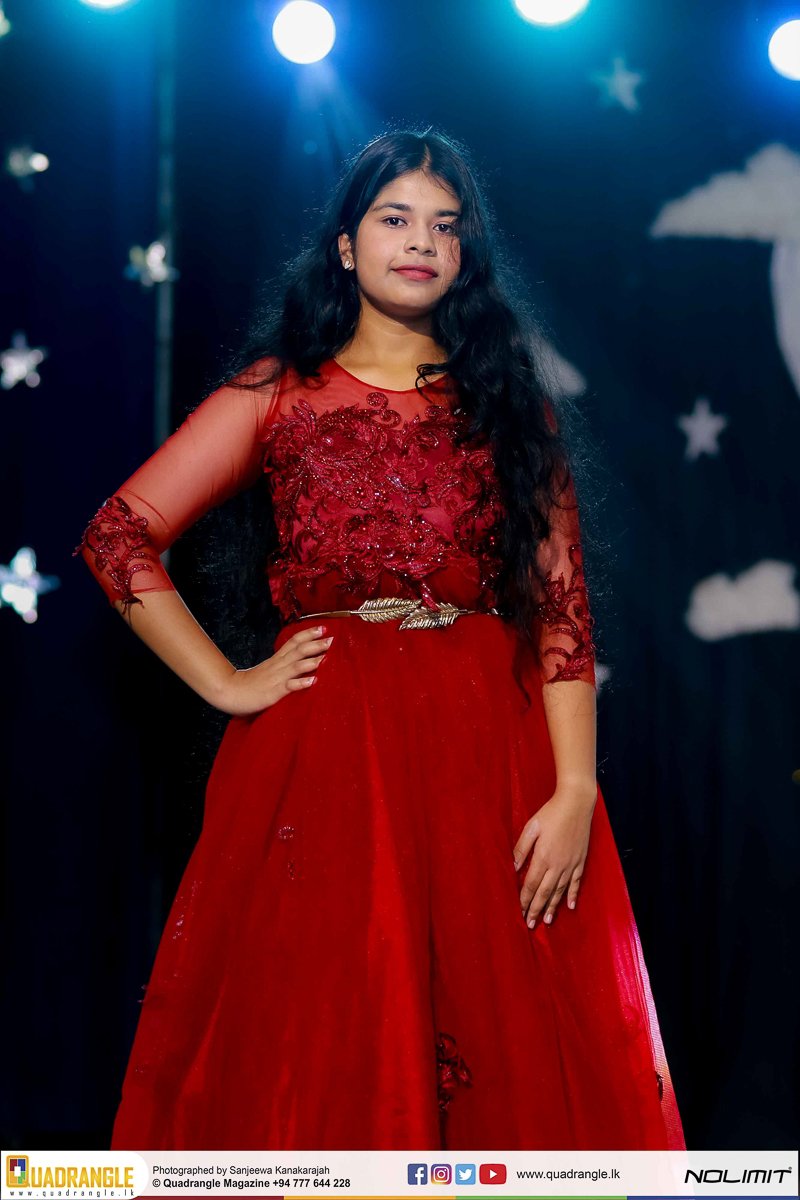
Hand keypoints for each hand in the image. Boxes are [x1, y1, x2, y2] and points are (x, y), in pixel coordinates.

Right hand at [214, 626, 333, 715]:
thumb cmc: (250, 683)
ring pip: (295, 665)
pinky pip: (288, 686)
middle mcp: (278, 665)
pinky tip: (313, 681)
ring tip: (326, 657)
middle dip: (315, 644)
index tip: (323, 627)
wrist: (230, 692)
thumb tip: (299, 660)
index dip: (308, 634)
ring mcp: (276, 678)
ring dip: (312, 660)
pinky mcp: (273, 692)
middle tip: (332, 639)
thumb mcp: (268, 669)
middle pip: (298, 650)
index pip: (293, 641)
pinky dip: (301, 683)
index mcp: (277, 659)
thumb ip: (282, 664)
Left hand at [513, 783, 596, 928]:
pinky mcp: (580, 860)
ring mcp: (571, 864)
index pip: (531, 884)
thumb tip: (513, 867)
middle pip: (544, 892)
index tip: (520, 911)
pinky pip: (576, 882)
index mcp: (543, 857)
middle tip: (530, 924)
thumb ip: (522, 848)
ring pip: (560, 891)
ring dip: (552, 907)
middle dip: (536, 909)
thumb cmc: (551, 813)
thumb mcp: (531, 827)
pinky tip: (570, 906)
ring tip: (547, 921)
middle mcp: (558, 865)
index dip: (525, 900)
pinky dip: (573, 895)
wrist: (576, 803)